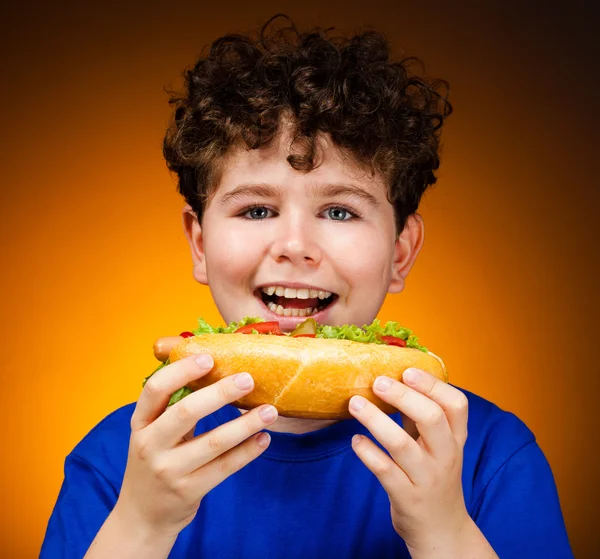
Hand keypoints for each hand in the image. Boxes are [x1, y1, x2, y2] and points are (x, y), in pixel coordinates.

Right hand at [116, 348, 277, 538]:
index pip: (155, 389)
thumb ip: (174, 406)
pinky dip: (247, 451)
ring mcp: (169, 470)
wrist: (141, 516)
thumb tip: (213, 368)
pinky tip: (263, 438)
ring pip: (213, 442)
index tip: (208, 358)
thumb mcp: (152, 432)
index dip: (181, 371)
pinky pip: (224, 467)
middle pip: (186, 412)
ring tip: (270, 411)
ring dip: (245, 424)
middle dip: (220, 393)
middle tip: (248, 379)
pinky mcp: (189, 491)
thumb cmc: (154, 460)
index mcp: (141, 423)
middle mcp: (150, 445)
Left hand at [348, 368, 469, 552]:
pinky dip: (368, 452)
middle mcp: (445, 456)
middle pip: (432, 418)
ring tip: (355, 404)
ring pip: (402, 445)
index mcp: (456, 439)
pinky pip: (385, 471)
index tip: (407, 370)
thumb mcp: (437, 447)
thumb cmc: (434, 477)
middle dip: (403, 396)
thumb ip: (421, 418)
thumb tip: (394, 381)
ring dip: (376, 420)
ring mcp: (426, 478)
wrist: (442, 530)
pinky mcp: (407, 497)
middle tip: (378, 382)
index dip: (433, 384)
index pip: (456, 404)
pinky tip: (355, 440)